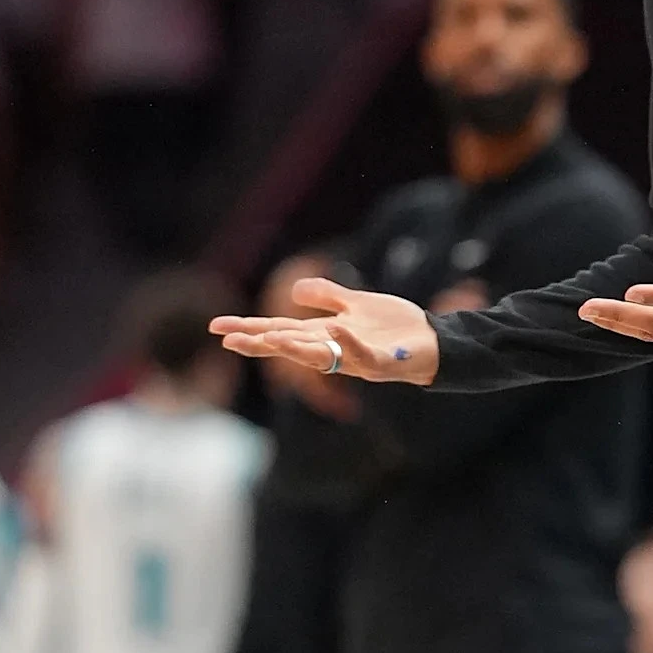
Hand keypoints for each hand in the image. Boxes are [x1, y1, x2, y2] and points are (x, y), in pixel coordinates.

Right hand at [212, 278, 440, 385]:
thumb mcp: (357, 304)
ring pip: (318, 357)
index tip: (218, 329)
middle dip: (260, 343)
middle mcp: (334, 350)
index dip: (250, 330)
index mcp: (325, 335)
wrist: (434, 342)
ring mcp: (356, 358)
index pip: (280, 331)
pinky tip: (334, 328)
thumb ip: (328, 296)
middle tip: (229, 340)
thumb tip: (294, 290)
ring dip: (293, 347)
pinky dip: (347, 342)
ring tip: (268, 337)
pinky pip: (361, 354)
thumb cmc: (396, 327)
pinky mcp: (381, 362)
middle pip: (290, 346)